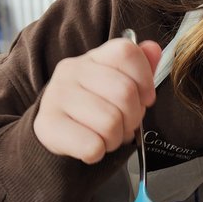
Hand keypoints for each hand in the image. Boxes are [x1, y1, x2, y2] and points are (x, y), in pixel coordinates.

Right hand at [35, 36, 160, 163]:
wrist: (54, 131)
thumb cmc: (92, 108)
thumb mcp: (116, 84)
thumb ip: (139, 67)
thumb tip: (154, 49)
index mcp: (93, 57)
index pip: (127, 53)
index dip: (146, 80)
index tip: (144, 99)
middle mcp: (72, 70)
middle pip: (125, 93)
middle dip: (133, 118)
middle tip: (124, 125)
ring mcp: (56, 96)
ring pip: (110, 123)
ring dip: (116, 138)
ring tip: (107, 136)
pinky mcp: (48, 125)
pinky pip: (93, 146)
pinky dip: (99, 152)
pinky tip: (92, 146)